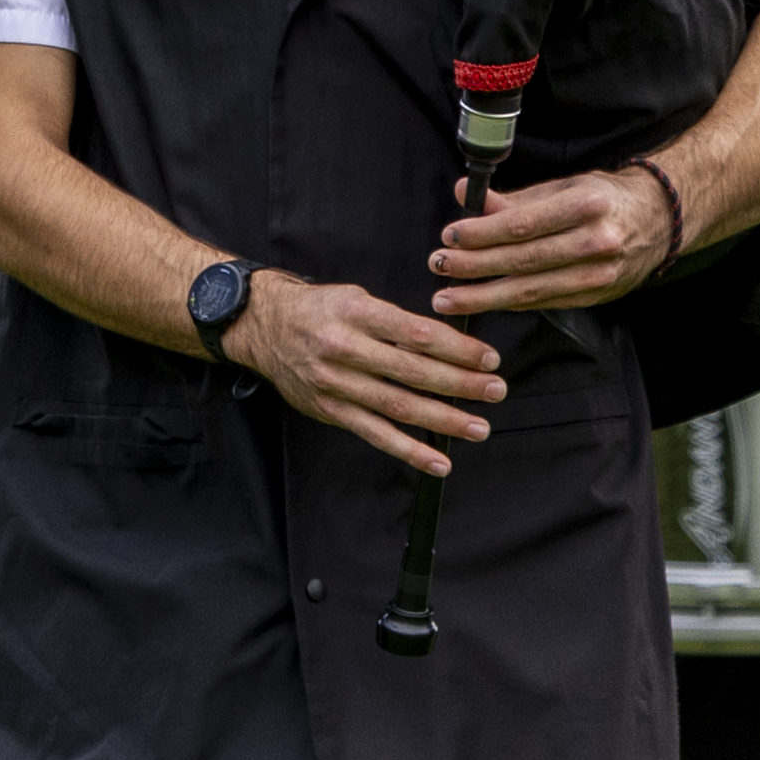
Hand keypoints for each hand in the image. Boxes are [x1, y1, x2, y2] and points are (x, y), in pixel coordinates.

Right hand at [229, 265, 504, 474]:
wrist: (263, 327)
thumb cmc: (319, 310)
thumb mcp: (356, 298)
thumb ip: (396, 322)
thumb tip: (447, 345)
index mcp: (357, 313)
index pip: (417, 334)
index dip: (457, 349)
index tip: (488, 359)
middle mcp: (345, 349)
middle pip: (414, 372)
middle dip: (461, 384)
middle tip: (495, 390)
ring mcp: (337, 384)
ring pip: (399, 407)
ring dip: (444, 420)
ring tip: (478, 427)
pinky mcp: (331, 410)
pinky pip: (375, 434)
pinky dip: (409, 451)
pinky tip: (438, 461)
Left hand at [431, 160, 686, 318]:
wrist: (657, 220)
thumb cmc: (602, 198)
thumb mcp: (563, 186)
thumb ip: (514, 198)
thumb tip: (465, 195)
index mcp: (587, 205)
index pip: (523, 224)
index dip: (482, 234)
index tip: (450, 236)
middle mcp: (597, 241)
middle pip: (523, 260)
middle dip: (474, 267)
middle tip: (438, 266)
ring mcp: (599, 274)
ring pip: (530, 291)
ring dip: (483, 296)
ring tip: (448, 298)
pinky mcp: (595, 296)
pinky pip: (543, 303)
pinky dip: (509, 305)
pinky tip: (483, 302)